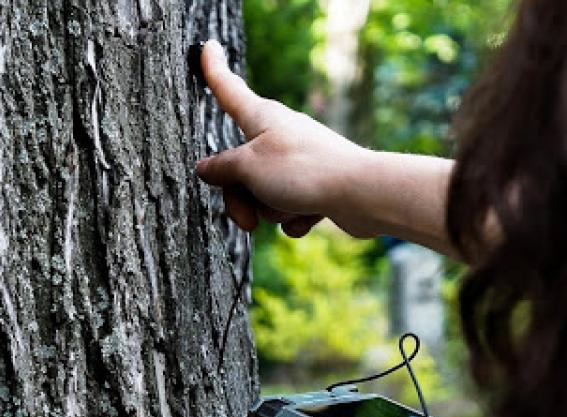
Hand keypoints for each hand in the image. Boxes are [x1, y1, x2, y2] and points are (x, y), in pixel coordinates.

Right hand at [195, 40, 378, 238]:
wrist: (361, 194)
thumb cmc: (303, 171)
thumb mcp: (248, 167)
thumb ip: (221, 168)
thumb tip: (205, 168)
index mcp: (261, 118)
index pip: (229, 91)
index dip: (214, 71)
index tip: (207, 47)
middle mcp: (279, 135)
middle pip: (239, 168)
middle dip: (239, 199)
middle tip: (246, 220)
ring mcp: (298, 161)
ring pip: (262, 193)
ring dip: (269, 210)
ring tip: (290, 209)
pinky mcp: (316, 186)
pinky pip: (289, 208)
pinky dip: (294, 219)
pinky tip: (308, 218)